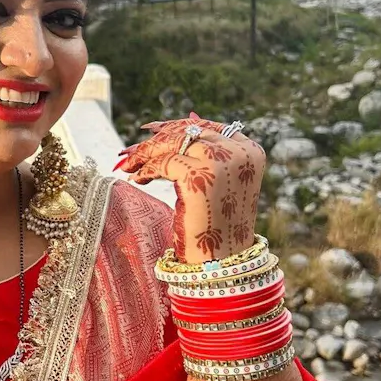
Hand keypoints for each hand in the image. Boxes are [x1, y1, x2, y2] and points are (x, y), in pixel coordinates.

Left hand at [117, 112, 265, 263]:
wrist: (221, 263)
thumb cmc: (219, 228)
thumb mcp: (220, 183)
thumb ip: (209, 152)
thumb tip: (190, 117)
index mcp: (251, 152)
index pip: (211, 127)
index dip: (179, 127)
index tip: (152, 131)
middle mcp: (240, 153)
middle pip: (190, 132)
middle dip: (156, 139)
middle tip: (131, 151)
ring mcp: (222, 163)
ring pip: (175, 143)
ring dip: (146, 152)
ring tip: (129, 164)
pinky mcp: (199, 176)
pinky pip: (165, 162)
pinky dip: (147, 169)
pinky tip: (138, 180)